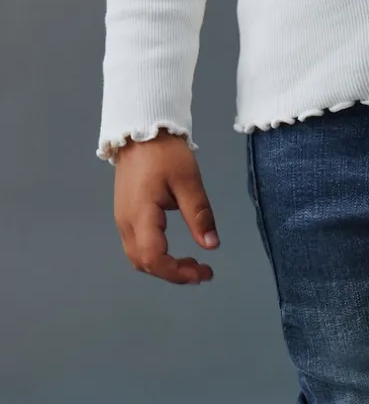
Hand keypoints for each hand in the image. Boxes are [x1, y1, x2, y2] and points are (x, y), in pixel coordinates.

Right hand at [113, 130, 218, 284]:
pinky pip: (138, 246)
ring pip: (138, 257)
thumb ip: (199, 215)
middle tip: (202, 271)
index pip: (153, 257)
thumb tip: (211, 246)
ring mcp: (122, 219)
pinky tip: (175, 252)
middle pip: (143, 263)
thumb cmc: (164, 152)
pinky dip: (157, 256)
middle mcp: (126, 221)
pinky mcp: (125, 215)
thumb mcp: (188, 181)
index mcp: (140, 214)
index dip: (177, 272)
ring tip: (192, 264)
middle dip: (173, 274)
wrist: (141, 129)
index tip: (203, 272)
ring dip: (164, 267)